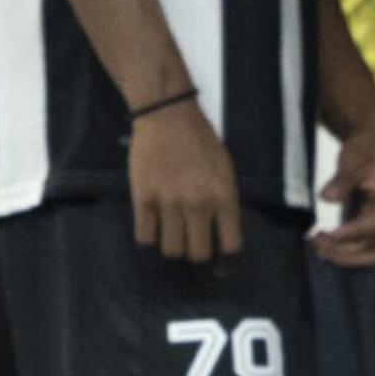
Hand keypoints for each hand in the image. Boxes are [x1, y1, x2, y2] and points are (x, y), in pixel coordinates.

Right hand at [129, 98, 241, 265]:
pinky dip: (148, 237)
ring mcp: (169, 203)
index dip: (225, 259)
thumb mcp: (224, 170)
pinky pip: (145, 238)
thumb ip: (224, 201)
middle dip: (195, 254)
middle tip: (190, 243)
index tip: (219, 260)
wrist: (167, 115)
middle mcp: (198, 205)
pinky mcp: (144, 199)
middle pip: (198, 255)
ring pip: (171, 250)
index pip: (230, 246)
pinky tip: (151, 224)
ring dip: (171, 246)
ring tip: (169, 233)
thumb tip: (219, 235)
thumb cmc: (200, 140)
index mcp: (224, 196)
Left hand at [315, 118, 374, 267]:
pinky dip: (345, 246)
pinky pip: (364, 242)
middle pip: (373, 250)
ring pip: (369, 251)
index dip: (350, 235)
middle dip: (345, 253)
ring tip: (318, 244)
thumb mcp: (354, 159)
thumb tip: (327, 197)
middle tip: (317, 244)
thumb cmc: (367, 146)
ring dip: (344, 253)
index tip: (327, 235)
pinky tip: (325, 238)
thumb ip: (342, 180)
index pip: (374, 228)